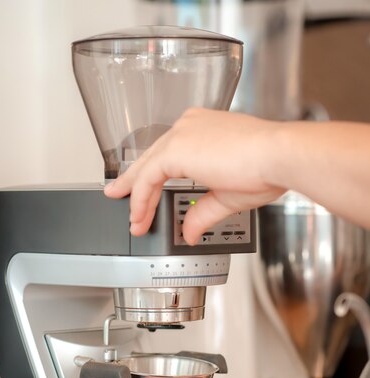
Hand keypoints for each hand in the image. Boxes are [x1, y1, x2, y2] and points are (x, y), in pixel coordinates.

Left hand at [104, 108, 283, 244]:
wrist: (278, 157)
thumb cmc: (266, 168)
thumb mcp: (227, 196)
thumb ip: (201, 213)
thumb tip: (189, 232)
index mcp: (205, 130)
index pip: (169, 153)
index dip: (154, 176)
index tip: (146, 193)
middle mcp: (190, 126)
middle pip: (152, 157)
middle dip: (134, 182)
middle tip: (118, 196)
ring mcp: (182, 135)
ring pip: (147, 167)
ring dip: (137, 197)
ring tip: (132, 219)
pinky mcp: (177, 149)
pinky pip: (148, 177)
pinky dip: (141, 199)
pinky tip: (140, 216)